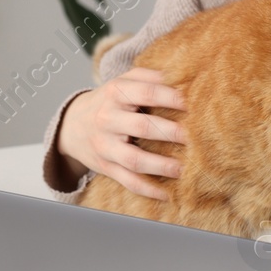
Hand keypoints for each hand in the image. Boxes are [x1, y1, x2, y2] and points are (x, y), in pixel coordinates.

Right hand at [54, 67, 187, 199]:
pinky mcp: (105, 166)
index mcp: (116, 93)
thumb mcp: (123, 81)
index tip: (198, 104)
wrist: (71, 125)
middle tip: (198, 137)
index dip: (174, 98)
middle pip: (144, 127)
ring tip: (185, 169)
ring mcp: (105, 145)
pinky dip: (148, 189)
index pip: (149, 93)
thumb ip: (151, 76)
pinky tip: (167, 194)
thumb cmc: (109, 100)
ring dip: (162, 166)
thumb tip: (184, 76)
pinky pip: (128, 181)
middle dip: (173, 132)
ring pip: (135, 159)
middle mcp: (108, 118)